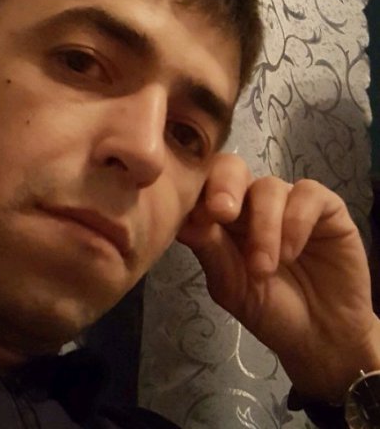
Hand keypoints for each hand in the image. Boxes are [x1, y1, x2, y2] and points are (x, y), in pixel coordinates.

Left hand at [178, 153, 379, 400]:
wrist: (321, 338)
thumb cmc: (268, 310)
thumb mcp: (231, 286)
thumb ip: (210, 250)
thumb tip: (180, 222)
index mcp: (220, 215)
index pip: (201, 183)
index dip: (195, 192)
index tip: (194, 218)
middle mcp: (251, 200)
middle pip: (232, 167)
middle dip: (224, 186)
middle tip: (221, 214)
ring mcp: (287, 200)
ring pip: (268, 186)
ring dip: (263, 226)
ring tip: (263, 268)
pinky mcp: (325, 207)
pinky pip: (308, 194)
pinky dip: (296, 221)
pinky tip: (290, 253)